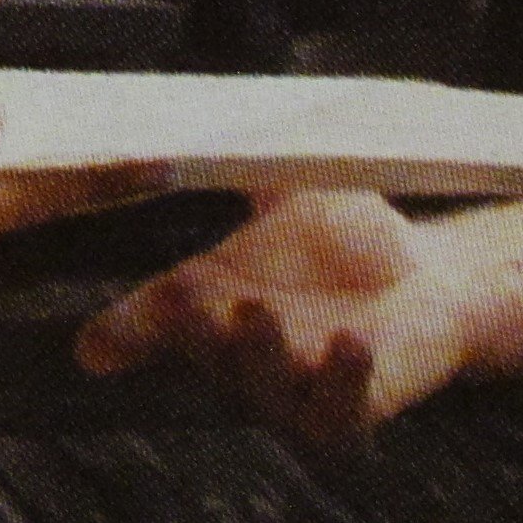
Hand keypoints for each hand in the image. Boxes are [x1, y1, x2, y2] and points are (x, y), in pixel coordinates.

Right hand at [76, 191, 469, 442]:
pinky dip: (341, 381)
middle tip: (187, 303)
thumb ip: (245, 159)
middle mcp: (242, 355)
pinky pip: (337, 412)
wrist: (429, 279)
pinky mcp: (349, 410)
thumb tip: (193, 110)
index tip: (93, 346)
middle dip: (194, 334)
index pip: (153, 325)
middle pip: (204, 355)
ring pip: (264, 391)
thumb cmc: (348, 237)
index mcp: (213, 303)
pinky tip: (350, 342)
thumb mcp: (290, 190)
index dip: (122, 335)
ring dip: (258, 355)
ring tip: (258, 312)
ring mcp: (294, 391)